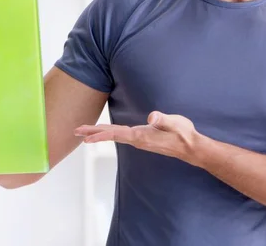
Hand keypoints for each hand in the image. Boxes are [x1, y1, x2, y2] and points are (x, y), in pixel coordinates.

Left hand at [74, 111, 200, 163]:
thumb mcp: (175, 123)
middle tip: (75, 131)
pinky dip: (109, 133)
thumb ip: (164, 120)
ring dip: (99, 133)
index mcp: (141, 136)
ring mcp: (139, 140)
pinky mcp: (142, 138)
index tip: (85, 137)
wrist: (190, 147)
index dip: (100, 135)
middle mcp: (137, 140)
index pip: (116, 134)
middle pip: (110, 135)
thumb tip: (153, 117)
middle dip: (93, 133)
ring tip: (85, 132)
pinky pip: (121, 135)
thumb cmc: (183, 134)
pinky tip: (107, 132)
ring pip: (114, 136)